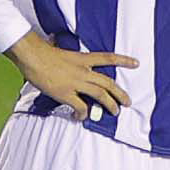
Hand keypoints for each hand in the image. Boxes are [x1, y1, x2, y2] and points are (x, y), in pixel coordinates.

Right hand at [9, 32, 134, 116]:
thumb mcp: (62, 52)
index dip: (124, 61)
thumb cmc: (42, 52)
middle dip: (120, 93)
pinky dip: (83, 114)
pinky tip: (81, 117)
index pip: (108, 58)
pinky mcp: (66, 93)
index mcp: (82, 58)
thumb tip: (68, 62)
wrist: (32, 55)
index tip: (136, 63)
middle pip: (108, 82)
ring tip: (116, 111)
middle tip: (127, 101)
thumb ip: (70, 60)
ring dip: (110, 104)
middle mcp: (83, 70)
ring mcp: (76, 82)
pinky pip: (80, 107)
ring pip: (100, 95)